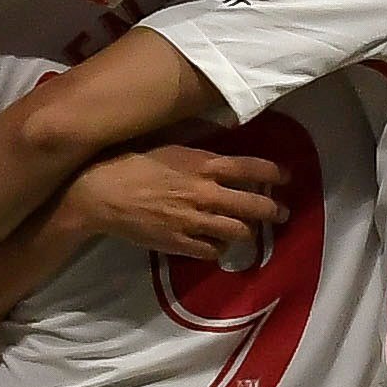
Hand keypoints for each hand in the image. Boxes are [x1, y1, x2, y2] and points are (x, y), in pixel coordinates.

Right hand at [60, 146, 286, 260]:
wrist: (100, 192)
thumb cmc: (129, 160)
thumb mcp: (168, 142)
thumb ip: (196, 144)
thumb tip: (219, 134)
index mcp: (204, 164)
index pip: (252, 169)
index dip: (275, 174)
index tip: (285, 177)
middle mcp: (206, 194)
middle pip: (254, 206)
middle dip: (274, 211)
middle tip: (282, 214)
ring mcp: (194, 222)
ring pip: (238, 233)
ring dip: (248, 233)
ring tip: (250, 233)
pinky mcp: (180, 244)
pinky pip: (211, 252)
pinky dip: (218, 249)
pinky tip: (217, 246)